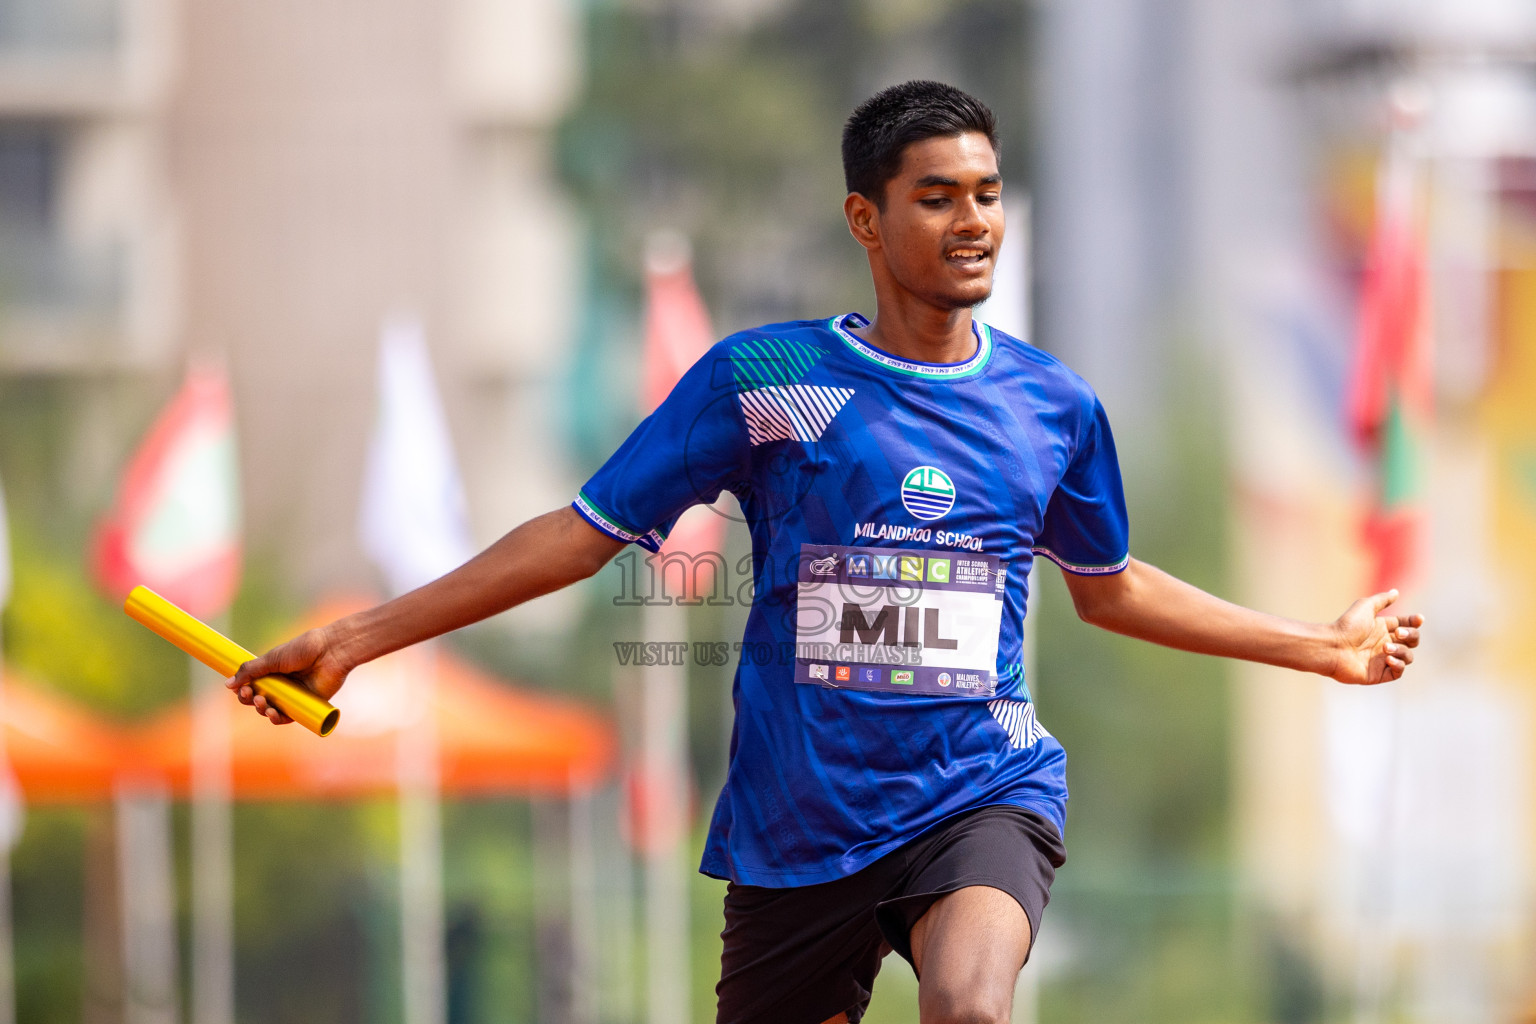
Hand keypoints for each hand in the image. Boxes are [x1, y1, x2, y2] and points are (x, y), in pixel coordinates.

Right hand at [227, 624, 352, 724]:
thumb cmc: (303, 650)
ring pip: (272, 711)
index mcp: (272, 672)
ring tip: (264, 703)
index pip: (252, 687)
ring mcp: (293, 696)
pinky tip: (273, 715)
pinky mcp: (306, 705)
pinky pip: (288, 717)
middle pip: (259, 700)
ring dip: (263, 711)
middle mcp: (282, 685)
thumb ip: (250, 671)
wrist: (331, 651)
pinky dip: (278, 719)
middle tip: (252, 695)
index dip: (244, 691)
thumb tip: (228, 685)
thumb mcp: (272, 658)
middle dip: (251, 701)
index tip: (242, 689)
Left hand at [1328, 590, 1422, 685]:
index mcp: (1382, 628)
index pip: (1407, 625)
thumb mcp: (1365, 607)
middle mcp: (1384, 643)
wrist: (1332, 646)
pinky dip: (1398, 664)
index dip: (1414, 622)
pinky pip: (1398, 671)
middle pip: (1412, 640)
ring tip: (1385, 647)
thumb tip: (1396, 592)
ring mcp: (1383, 659)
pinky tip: (1388, 658)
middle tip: (1398, 633)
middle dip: (1411, 635)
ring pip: (1408, 656)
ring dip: (1402, 650)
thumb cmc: (1347, 625)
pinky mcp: (1379, 674)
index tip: (1418, 619)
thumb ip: (1382, 600)